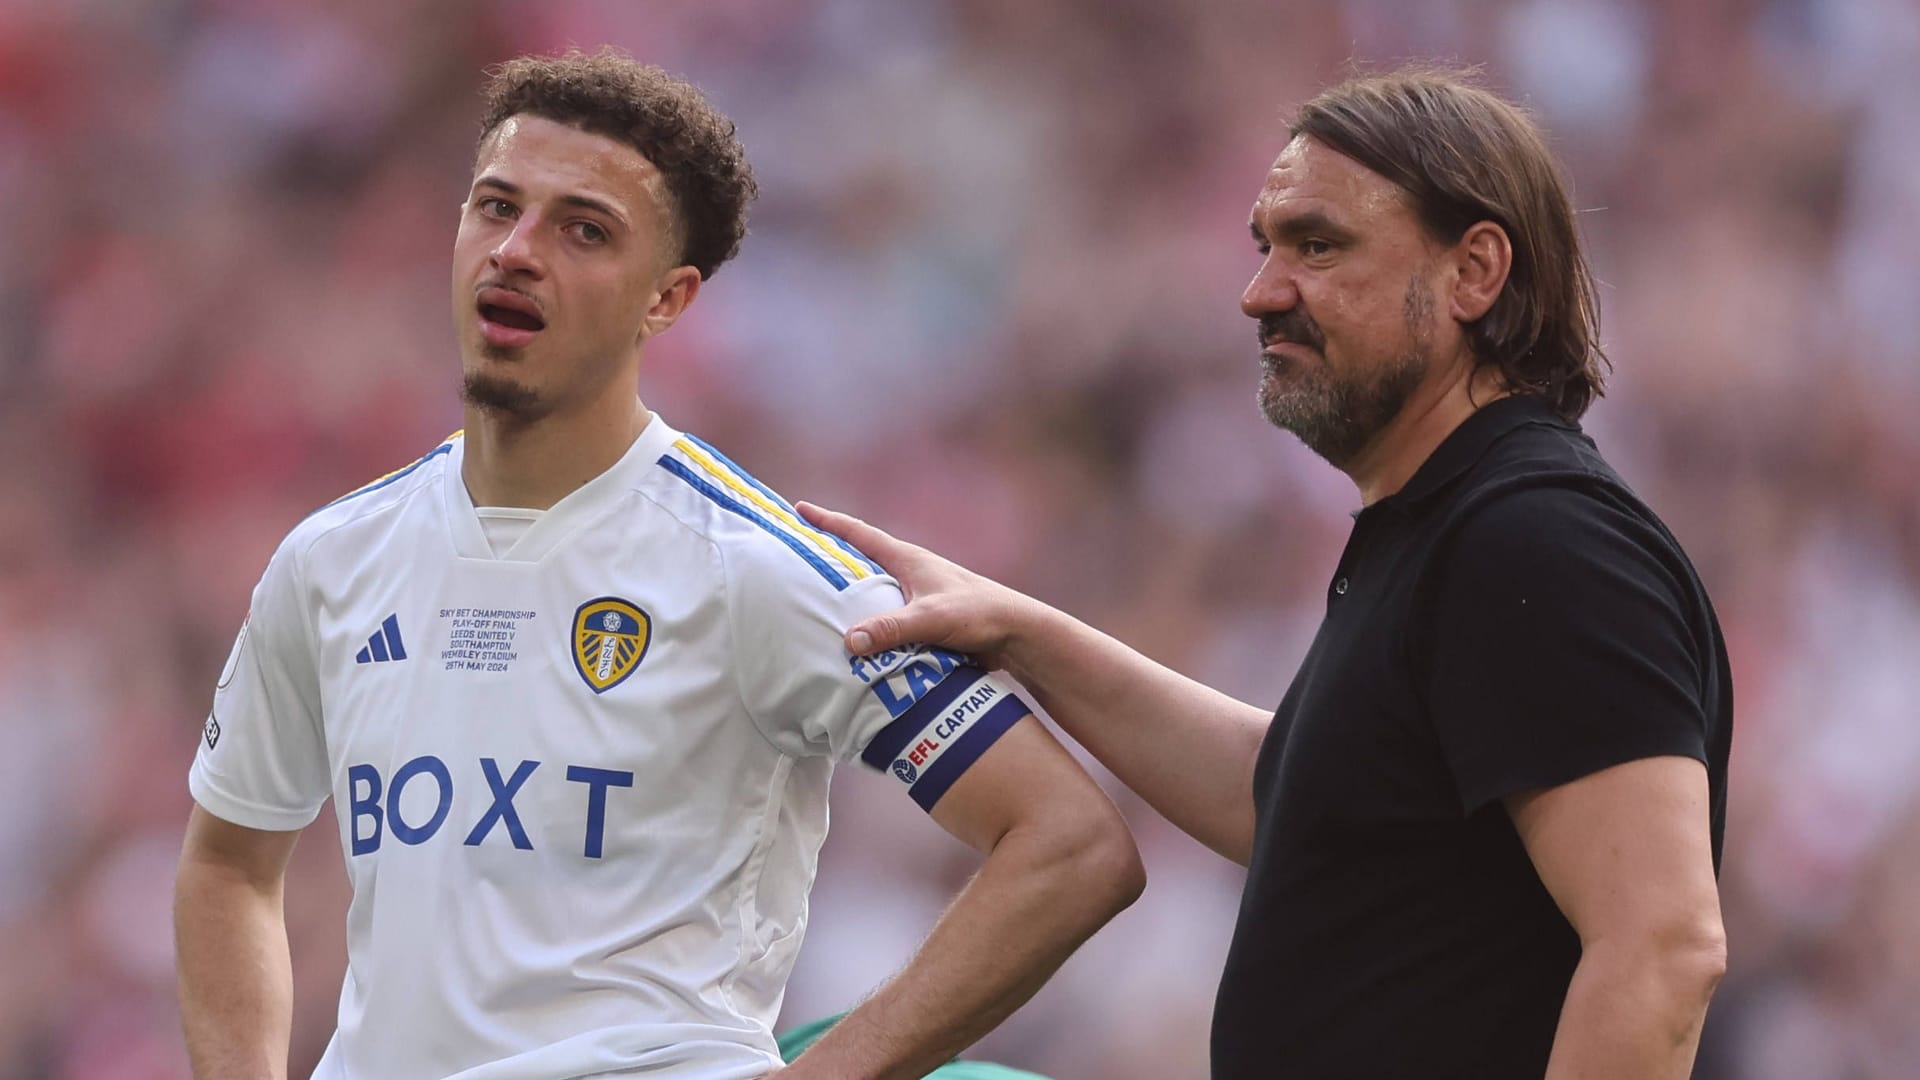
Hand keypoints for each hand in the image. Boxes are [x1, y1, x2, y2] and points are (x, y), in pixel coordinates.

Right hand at [797, 501, 1035, 669]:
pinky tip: (856, 638)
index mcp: (908, 559)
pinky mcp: (927, 618)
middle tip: (799, 556)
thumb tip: (849, 641)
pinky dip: (868, 620)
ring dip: (849, 592)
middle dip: (831, 555)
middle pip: (861, 559)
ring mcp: (918, 594)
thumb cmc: (978, 615)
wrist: (1016, 634)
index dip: (828, 522)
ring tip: (816, 600)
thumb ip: (891, 628)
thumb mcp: (931, 618)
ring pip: (873, 588)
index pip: (859, 534)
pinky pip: (887, 614)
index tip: (799, 509)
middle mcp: (910, 572)